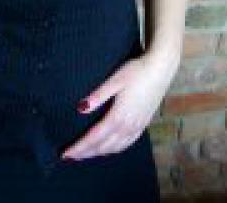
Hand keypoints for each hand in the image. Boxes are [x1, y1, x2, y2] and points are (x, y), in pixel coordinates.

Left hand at [61, 52, 176, 161]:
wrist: (161, 69)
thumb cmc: (136, 71)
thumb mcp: (115, 80)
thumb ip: (98, 96)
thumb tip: (80, 109)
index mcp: (118, 116)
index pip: (94, 137)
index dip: (79, 147)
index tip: (65, 154)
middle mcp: (128, 126)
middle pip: (104, 146)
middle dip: (86, 153)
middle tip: (70, 156)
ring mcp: (138, 126)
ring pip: (116, 147)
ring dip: (99, 153)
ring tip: (86, 154)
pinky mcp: (144, 124)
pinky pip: (127, 143)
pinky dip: (115, 149)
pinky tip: (110, 148)